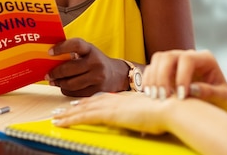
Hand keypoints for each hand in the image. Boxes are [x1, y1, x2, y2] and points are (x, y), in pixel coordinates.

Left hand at [46, 38, 129, 96]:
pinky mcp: (97, 91)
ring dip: (59, 83)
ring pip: (71, 84)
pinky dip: (67, 90)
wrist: (117, 75)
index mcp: (91, 50)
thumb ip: (72, 53)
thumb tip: (50, 58)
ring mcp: (98, 77)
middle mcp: (96, 63)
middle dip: (55, 73)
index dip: (61, 47)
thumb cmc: (96, 62)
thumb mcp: (88, 52)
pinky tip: (65, 87)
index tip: (50, 52)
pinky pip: (75, 93)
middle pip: (69, 69)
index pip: (76, 44)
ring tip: (54, 81)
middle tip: (48, 75)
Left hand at [52, 92, 170, 134]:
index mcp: (125, 99)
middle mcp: (116, 100)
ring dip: (68, 114)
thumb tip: (143, 128)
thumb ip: (143, 119)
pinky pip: (84, 117)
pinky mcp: (110, 114)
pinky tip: (62, 123)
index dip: (89, 102)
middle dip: (74, 107)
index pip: (102, 100)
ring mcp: (112, 106)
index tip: (79, 104)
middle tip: (60, 111)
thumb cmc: (166, 112)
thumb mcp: (152, 114)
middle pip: (90, 103)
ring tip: (56, 117)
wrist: (170, 107)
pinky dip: (71, 120)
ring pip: (83, 110)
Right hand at [144, 49, 226, 111]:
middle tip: (163, 98)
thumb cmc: (225, 98)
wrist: (221, 99)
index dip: (181, 76)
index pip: (188, 59)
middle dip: (162, 76)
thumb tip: (191, 90)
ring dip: (153, 78)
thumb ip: (210, 93)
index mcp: (205, 59)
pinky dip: (149, 80)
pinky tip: (150, 95)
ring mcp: (176, 61)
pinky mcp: (167, 70)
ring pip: (158, 59)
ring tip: (155, 98)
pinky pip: (152, 68)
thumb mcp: (224, 98)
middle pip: (169, 56)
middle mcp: (189, 56)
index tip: (182, 97)